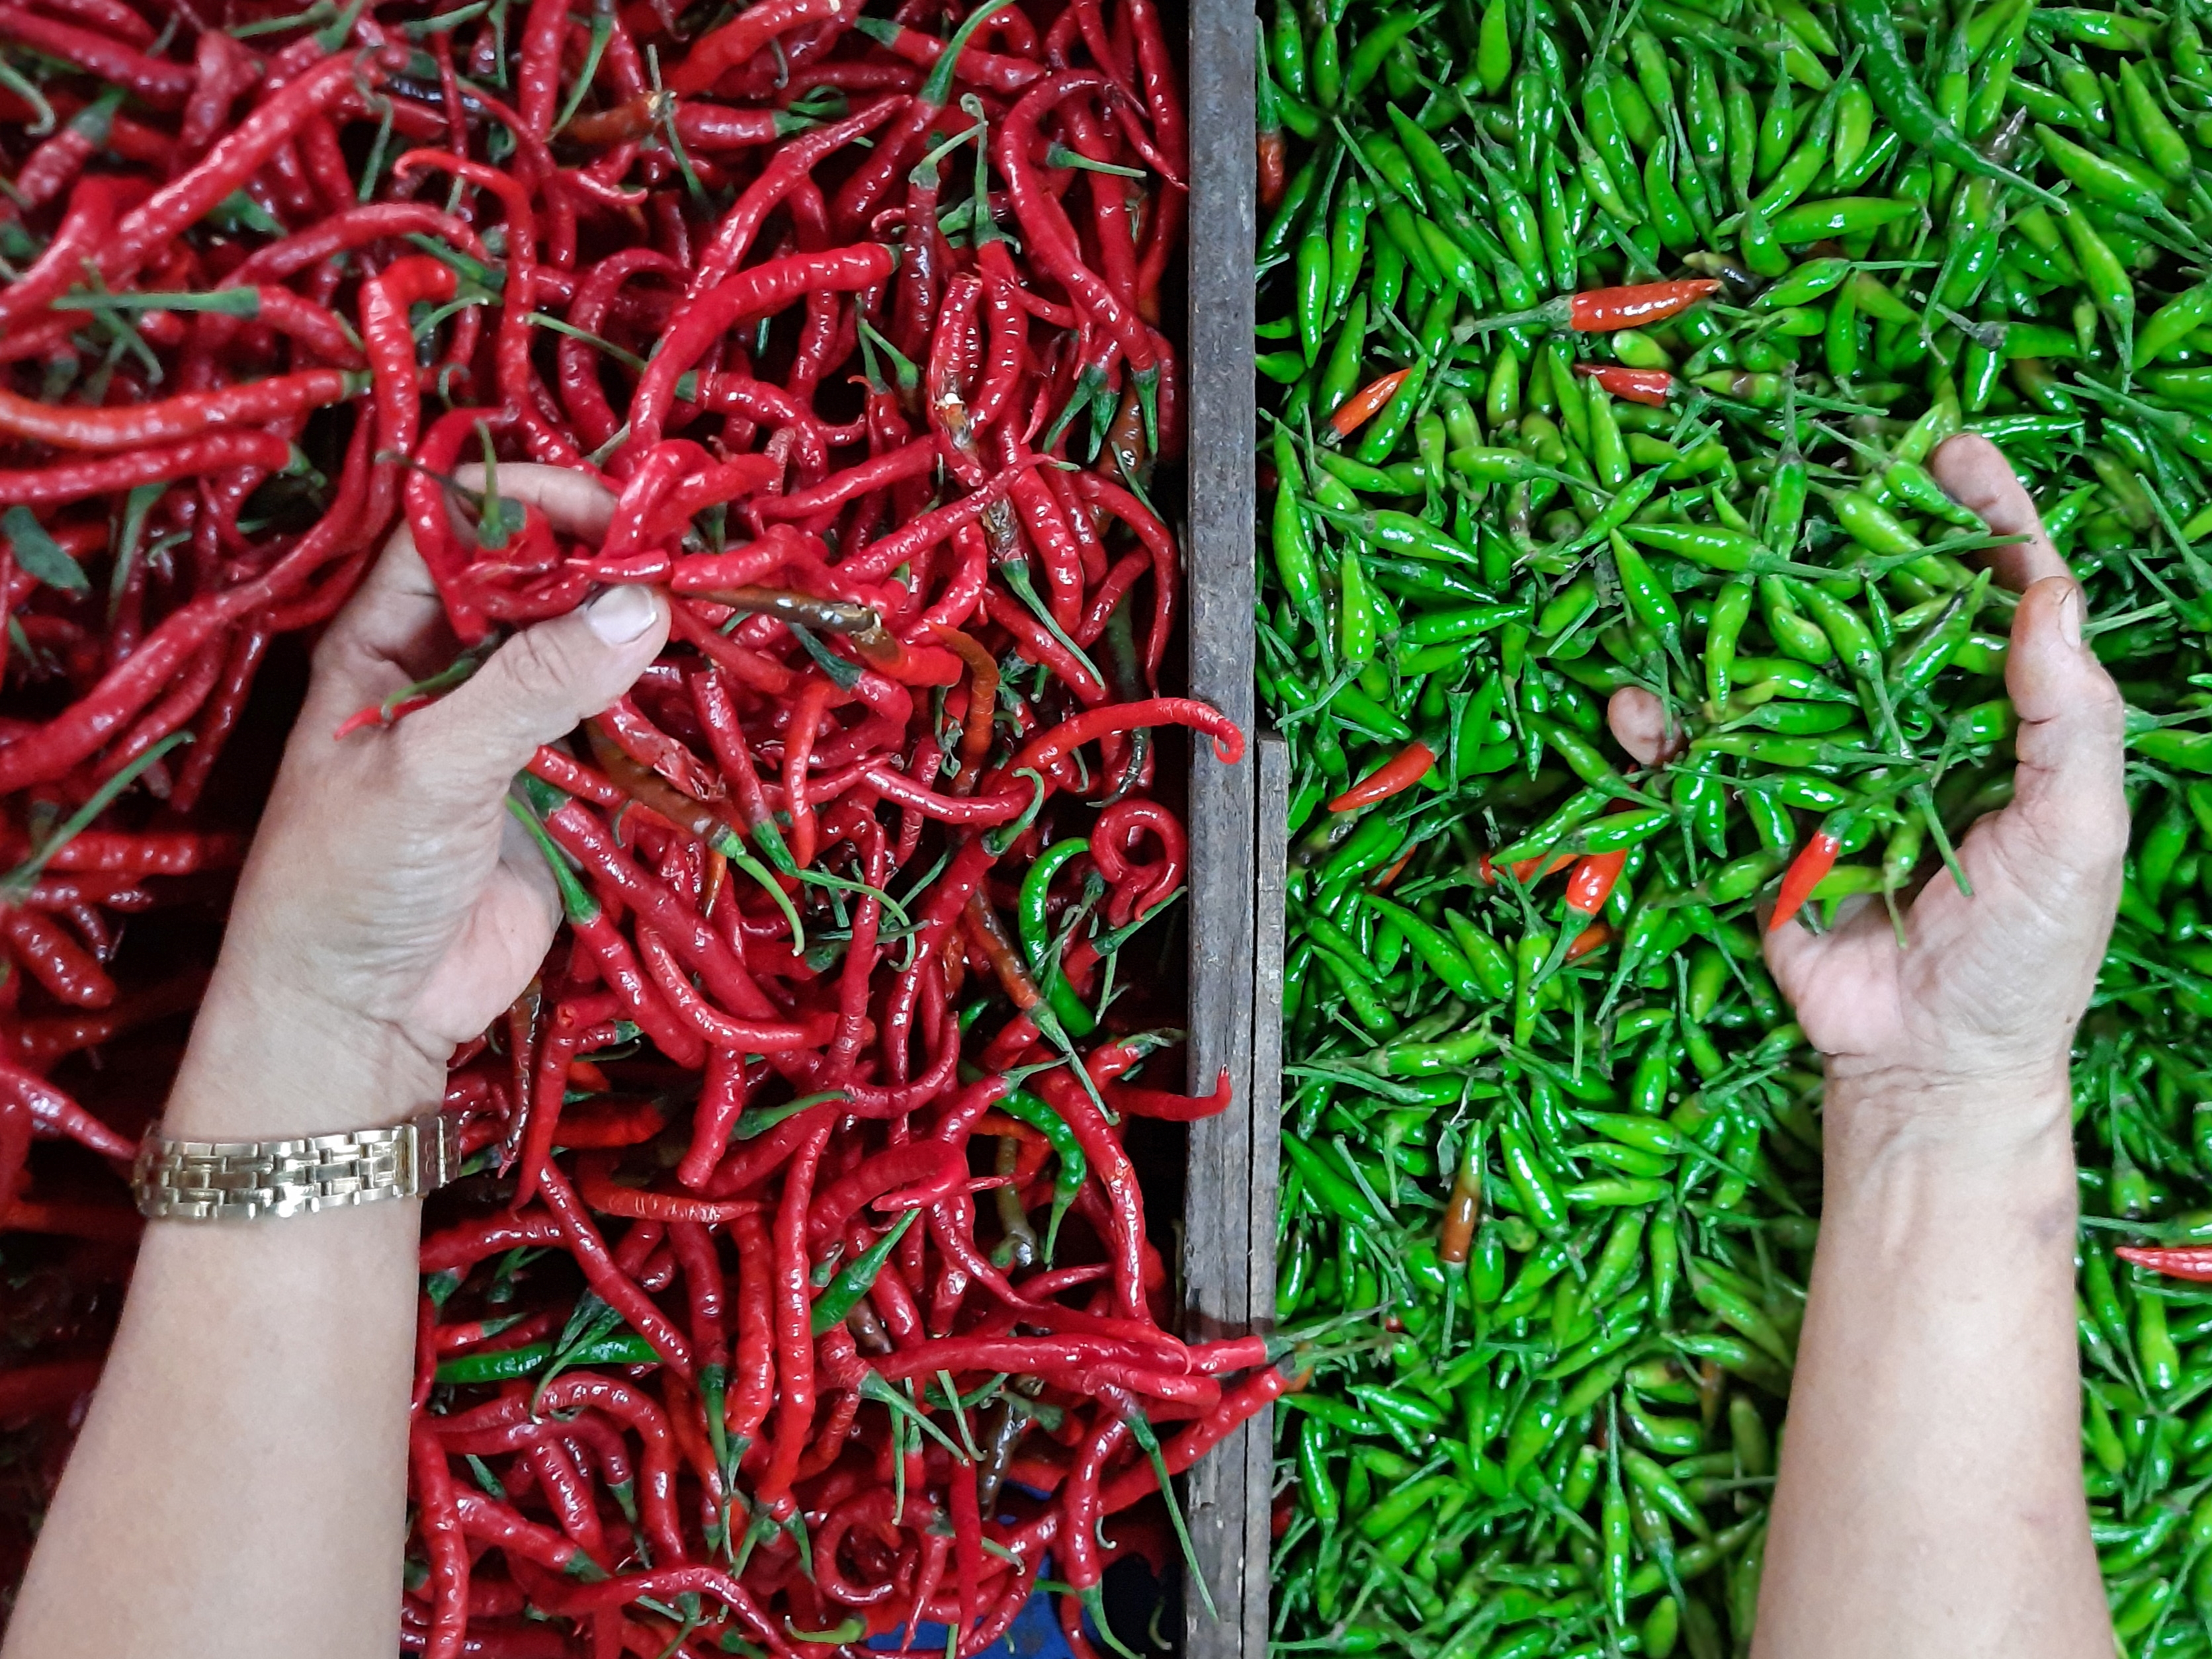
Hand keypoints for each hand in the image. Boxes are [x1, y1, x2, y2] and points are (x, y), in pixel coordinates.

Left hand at [166, 466, 668, 1134]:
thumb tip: (640, 605)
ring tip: (718, 626)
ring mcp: (510, 730)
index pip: (463, 529)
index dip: (535, 506)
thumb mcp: (433, 766)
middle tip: (689, 572)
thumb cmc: (351, 877)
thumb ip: (534, 685)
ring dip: (649, 642)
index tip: (616, 517)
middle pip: (542, 585)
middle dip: (611, 570)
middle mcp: (451, 669)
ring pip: (591, 656)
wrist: (360, 1016)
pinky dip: (668, 715)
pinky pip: (622, 734)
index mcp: (386, 638)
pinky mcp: (561, 792)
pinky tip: (714, 698)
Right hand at [1606, 434, 2127, 1127]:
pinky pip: (1708, 761)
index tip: (1951, 449)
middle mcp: (1913, 723)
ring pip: (1779, 669)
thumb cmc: (2029, 956)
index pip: (2000, 596)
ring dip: (1733, 622)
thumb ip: (2070, 716)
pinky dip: (1662, 733)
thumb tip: (2047, 591)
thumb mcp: (2077, 835)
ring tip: (1699, 574)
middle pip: (1878, 607)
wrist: (1929, 1064)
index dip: (1982, 518)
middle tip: (1804, 475)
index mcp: (2004, 719)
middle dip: (1840, 536)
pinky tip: (1636, 707)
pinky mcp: (1762, 817)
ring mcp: (1832, 765)